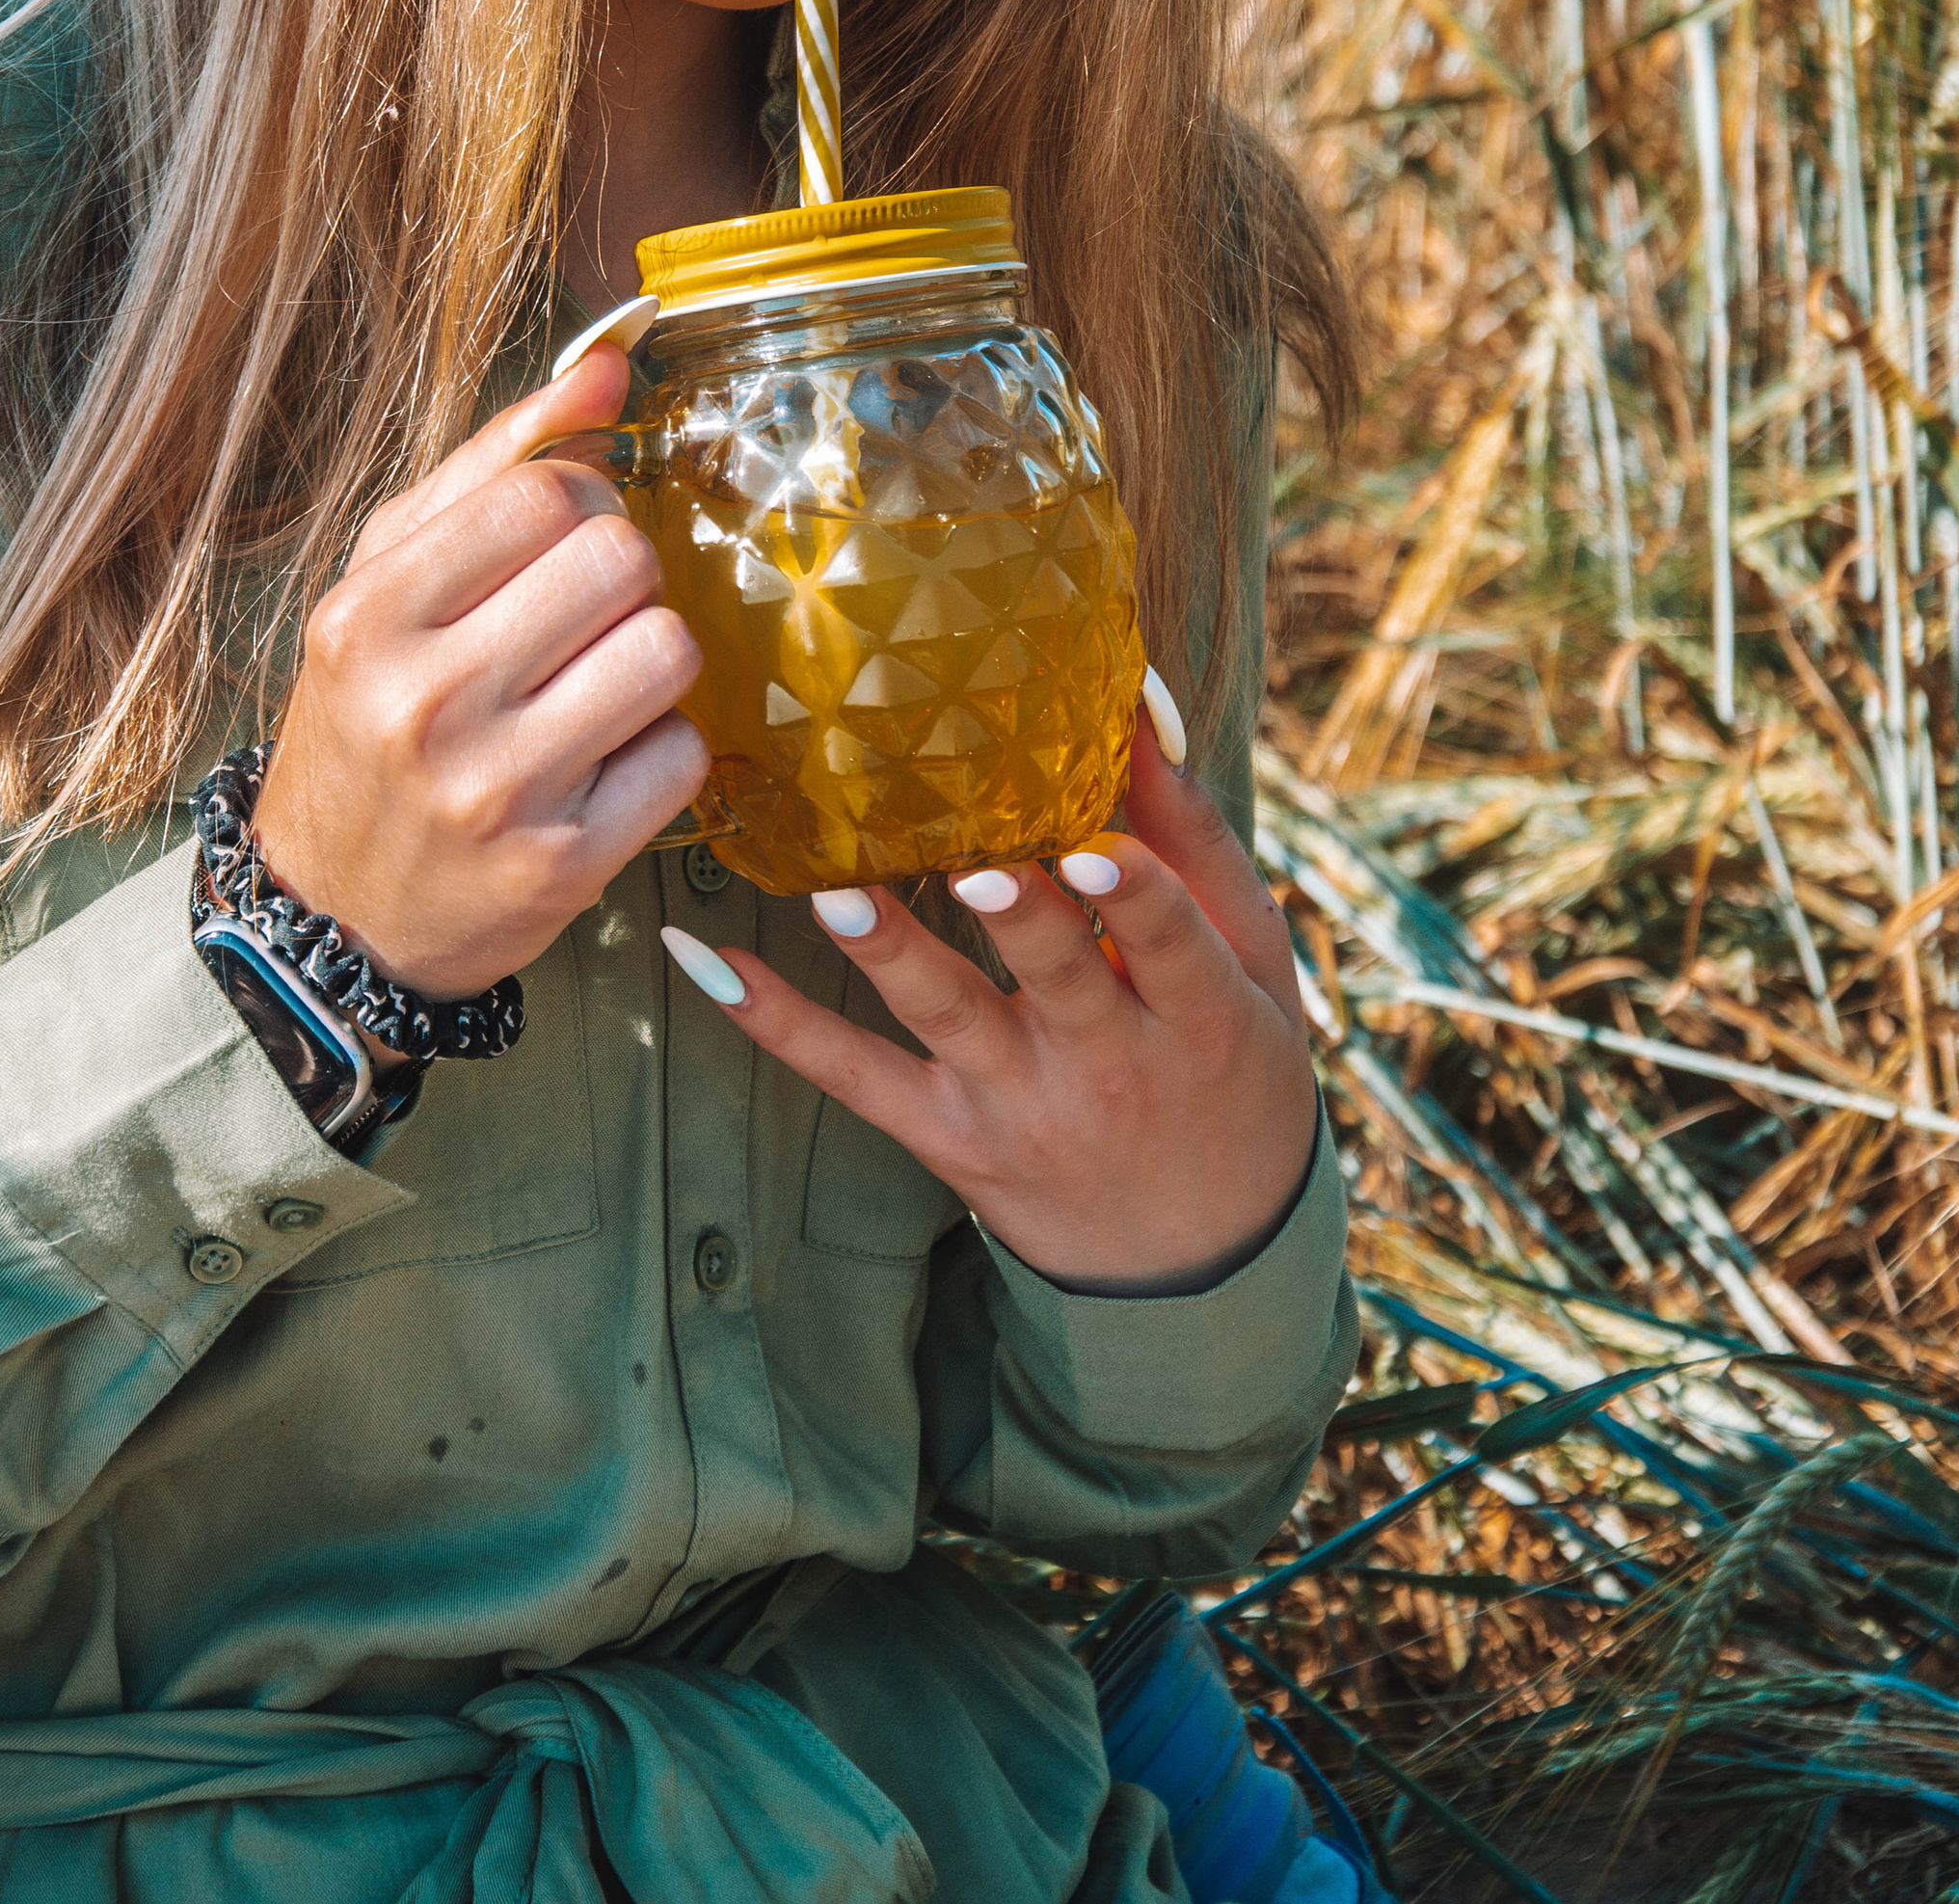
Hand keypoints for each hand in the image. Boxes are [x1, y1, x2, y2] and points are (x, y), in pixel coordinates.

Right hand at [254, 342, 707, 1002]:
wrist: (332, 912)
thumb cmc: (367, 721)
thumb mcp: (388, 579)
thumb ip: (496, 460)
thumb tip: (611, 366)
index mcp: (367, 617)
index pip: (545, 494)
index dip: (581, 501)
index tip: (558, 541)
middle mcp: (424, 704)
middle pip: (621, 561)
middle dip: (623, 576)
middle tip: (583, 616)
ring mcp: (497, 792)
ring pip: (668, 651)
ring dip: (651, 657)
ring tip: (597, 683)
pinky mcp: (565, 866)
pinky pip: (682, 756)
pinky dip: (659, 748)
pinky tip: (604, 760)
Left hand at [664, 723, 1319, 1289]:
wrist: (1203, 1257)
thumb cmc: (1230, 1066)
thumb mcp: (1251, 964)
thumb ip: (1193, 837)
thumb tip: (1136, 700)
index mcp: (1198, 1013)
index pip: (1168, 945)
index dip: (1133, 898)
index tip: (1095, 851)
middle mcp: (1106, 1063)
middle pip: (1057, 979)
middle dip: (1019, 924)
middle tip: (974, 869)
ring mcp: (1017, 1104)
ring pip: (946, 1023)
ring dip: (891, 956)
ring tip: (837, 895)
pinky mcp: (945, 1136)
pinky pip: (853, 1077)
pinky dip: (778, 1023)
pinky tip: (706, 961)